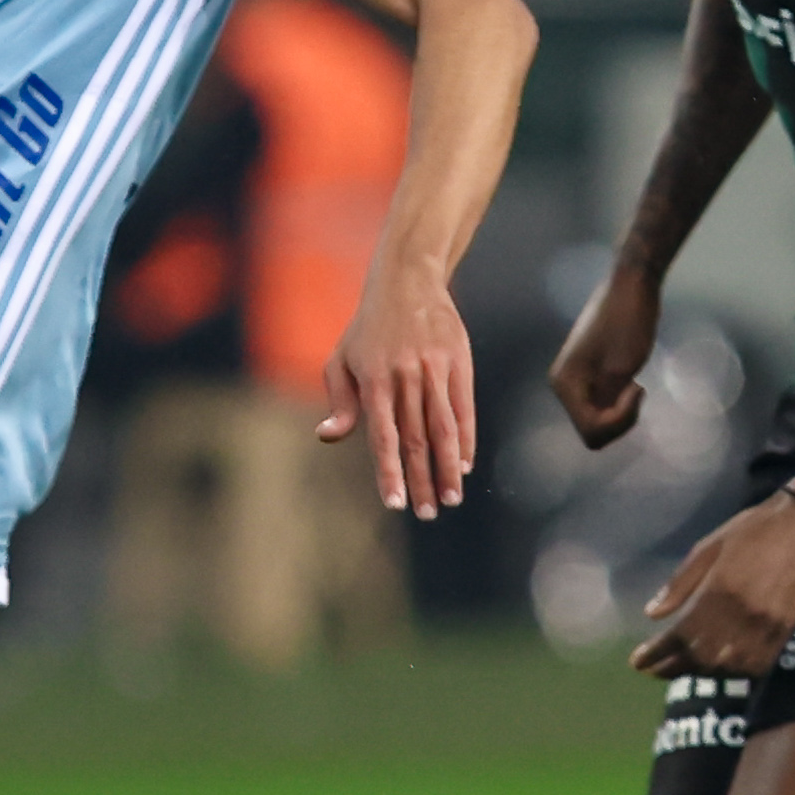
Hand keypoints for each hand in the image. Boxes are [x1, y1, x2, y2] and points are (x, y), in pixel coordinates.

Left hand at [322, 276, 475, 520]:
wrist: (407, 280)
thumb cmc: (368, 328)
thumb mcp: (342, 359)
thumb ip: (340, 401)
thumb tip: (328, 435)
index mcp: (374, 380)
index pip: (383, 437)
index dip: (389, 472)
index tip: (396, 503)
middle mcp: (406, 377)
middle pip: (416, 439)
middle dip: (422, 479)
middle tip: (428, 513)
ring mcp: (435, 369)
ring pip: (444, 427)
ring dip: (449, 467)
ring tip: (451, 497)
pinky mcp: (459, 362)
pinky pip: (464, 408)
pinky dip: (466, 438)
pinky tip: (465, 463)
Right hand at [548, 256, 661, 448]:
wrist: (632, 283)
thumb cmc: (629, 321)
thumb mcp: (622, 369)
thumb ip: (608, 404)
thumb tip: (596, 429)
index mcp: (564, 383)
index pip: (591, 430)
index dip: (620, 419)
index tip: (637, 387)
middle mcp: (564, 384)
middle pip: (592, 431)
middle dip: (620, 420)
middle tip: (639, 390)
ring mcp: (576, 380)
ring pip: (599, 420)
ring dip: (622, 413)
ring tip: (637, 385)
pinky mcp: (591, 374)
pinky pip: (603, 405)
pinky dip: (622, 403)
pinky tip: (633, 381)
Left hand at [631, 492, 794, 683]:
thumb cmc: (751, 531)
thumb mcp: (708, 548)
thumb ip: (680, 584)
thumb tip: (652, 614)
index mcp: (718, 592)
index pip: (681, 635)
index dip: (657, 653)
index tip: (638, 662)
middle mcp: (742, 615)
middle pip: (702, 656)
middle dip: (674, 668)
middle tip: (654, 670)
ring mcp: (766, 626)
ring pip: (729, 666)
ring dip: (703, 672)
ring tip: (682, 669)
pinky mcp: (785, 631)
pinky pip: (757, 665)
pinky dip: (735, 671)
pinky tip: (721, 668)